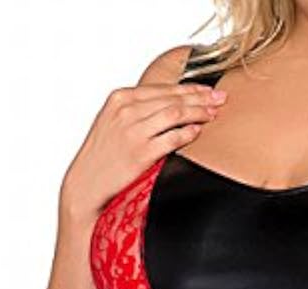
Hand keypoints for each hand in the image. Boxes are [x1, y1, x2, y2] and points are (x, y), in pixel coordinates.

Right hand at [60, 81, 227, 221]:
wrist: (88, 181)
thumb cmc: (103, 155)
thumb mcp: (115, 122)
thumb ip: (138, 110)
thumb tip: (169, 106)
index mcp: (121, 98)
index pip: (163, 88)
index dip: (189, 88)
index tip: (207, 90)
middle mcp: (127, 110)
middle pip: (172, 99)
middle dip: (200, 97)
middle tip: (219, 98)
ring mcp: (134, 131)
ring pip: (175, 114)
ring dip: (198, 112)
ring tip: (213, 114)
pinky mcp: (141, 152)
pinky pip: (172, 138)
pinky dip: (187, 133)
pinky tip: (198, 132)